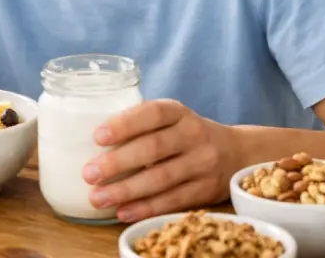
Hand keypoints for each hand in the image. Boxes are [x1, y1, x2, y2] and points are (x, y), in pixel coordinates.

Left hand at [81, 99, 240, 222]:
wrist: (237, 153)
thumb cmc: (186, 135)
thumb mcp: (171, 120)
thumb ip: (141, 125)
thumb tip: (88, 140)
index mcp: (179, 112)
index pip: (152, 113)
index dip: (125, 124)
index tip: (98, 137)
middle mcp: (194, 134)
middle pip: (154, 148)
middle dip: (118, 162)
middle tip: (88, 173)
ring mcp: (203, 163)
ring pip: (162, 178)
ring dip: (127, 190)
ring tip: (98, 198)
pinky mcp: (206, 190)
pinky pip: (173, 201)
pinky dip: (146, 207)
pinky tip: (123, 212)